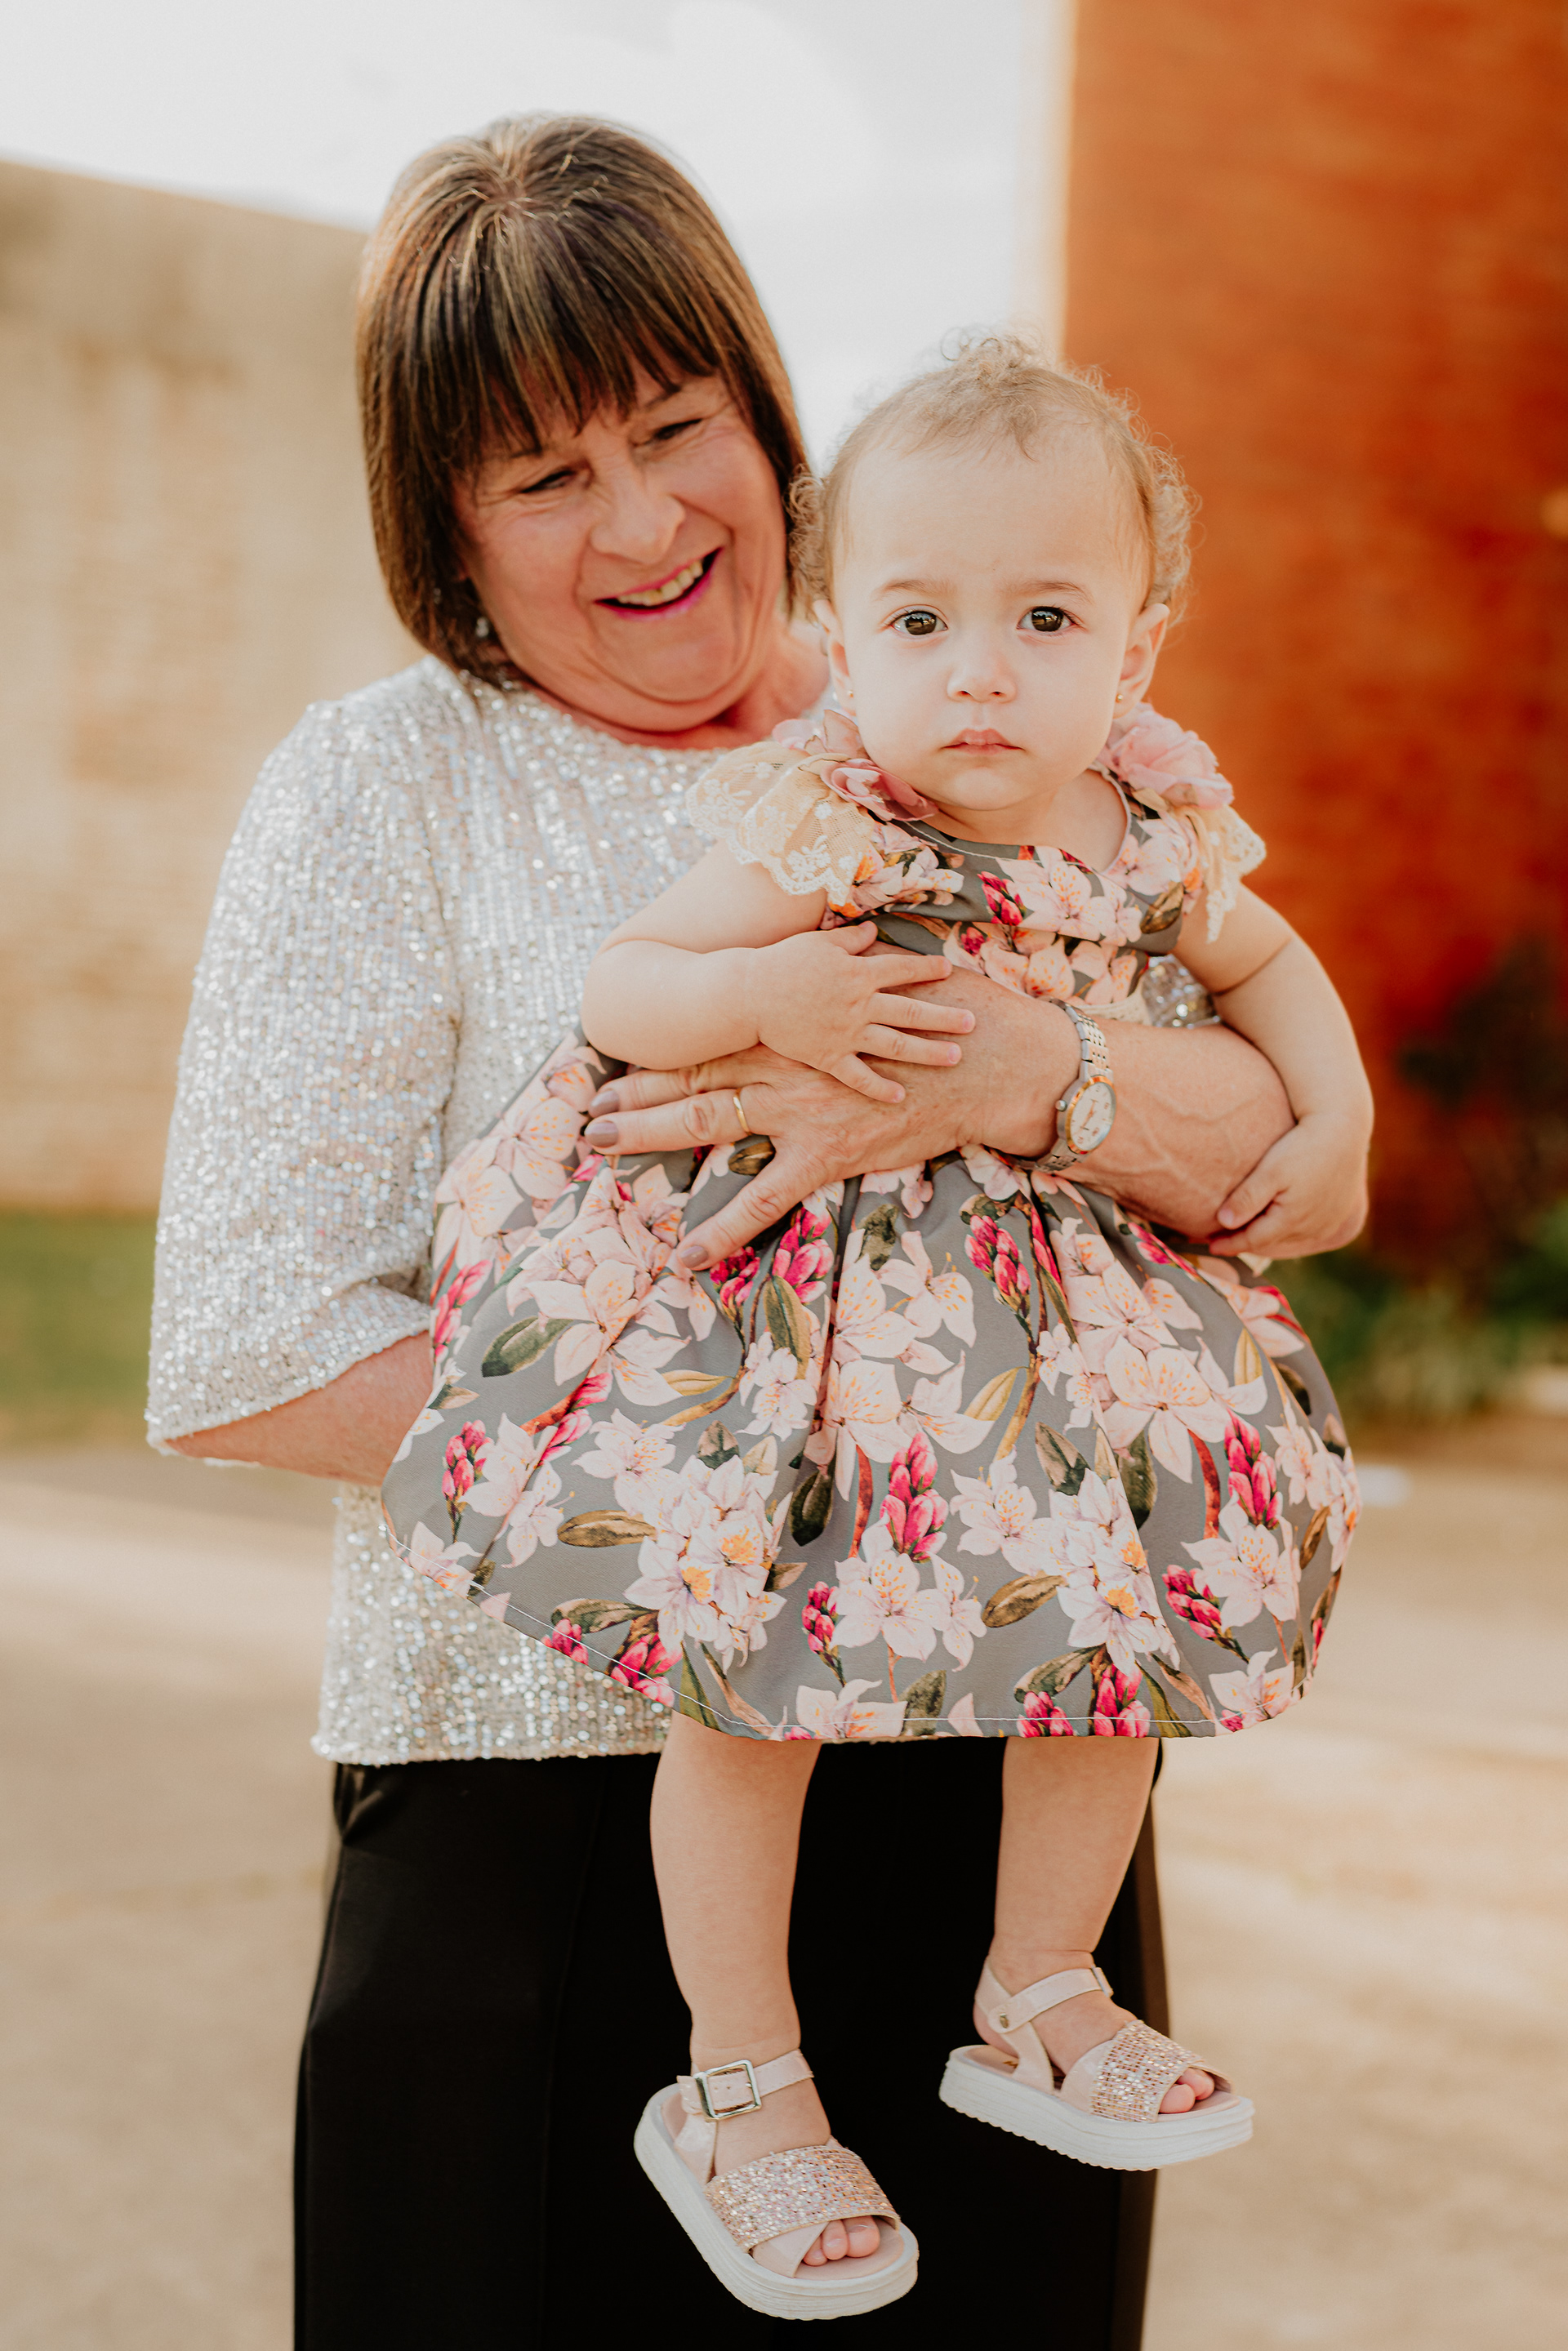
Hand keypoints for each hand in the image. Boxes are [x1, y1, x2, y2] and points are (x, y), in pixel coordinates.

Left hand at [581, 976, 1080, 1268]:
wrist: (981, 1057)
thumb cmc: (929, 1020)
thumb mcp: (872, 995)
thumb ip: (832, 997)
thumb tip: (812, 986)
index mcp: (790, 1030)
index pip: (707, 1044)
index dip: (657, 1059)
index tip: (613, 1069)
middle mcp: (782, 1065)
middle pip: (690, 1080)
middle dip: (633, 1098)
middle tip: (588, 1117)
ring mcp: (799, 1109)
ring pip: (707, 1123)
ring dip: (650, 1135)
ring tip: (602, 1151)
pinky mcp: (826, 1154)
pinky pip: (762, 1200)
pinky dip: (720, 1229)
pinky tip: (683, 1255)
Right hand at [746, 923, 971, 1102]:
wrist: (747, 995)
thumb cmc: (781, 963)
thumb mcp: (818, 942)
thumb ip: (850, 940)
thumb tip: (874, 933)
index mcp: (858, 973)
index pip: (902, 969)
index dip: (927, 969)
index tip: (948, 972)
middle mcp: (859, 1004)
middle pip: (911, 1011)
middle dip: (944, 1017)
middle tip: (972, 1023)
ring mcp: (845, 1033)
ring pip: (895, 1045)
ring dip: (928, 1052)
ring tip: (955, 1057)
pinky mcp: (828, 1057)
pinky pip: (858, 1076)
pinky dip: (879, 1088)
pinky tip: (900, 1095)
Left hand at [1206, 1110, 1368, 1259]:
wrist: (1343, 1131)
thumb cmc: (1304, 1147)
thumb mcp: (1270, 1170)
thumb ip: (1247, 1198)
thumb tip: (1224, 1223)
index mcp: (1292, 1221)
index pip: (1253, 1241)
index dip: (1231, 1244)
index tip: (1211, 1244)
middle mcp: (1312, 1229)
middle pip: (1271, 1245)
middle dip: (1246, 1244)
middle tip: (1222, 1240)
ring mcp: (1328, 1225)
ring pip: (1289, 1243)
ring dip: (1267, 1242)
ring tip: (1245, 1236)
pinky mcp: (1339, 1217)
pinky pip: (1308, 1236)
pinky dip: (1288, 1237)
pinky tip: (1276, 1229)